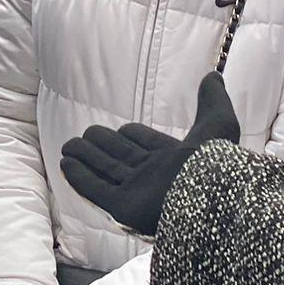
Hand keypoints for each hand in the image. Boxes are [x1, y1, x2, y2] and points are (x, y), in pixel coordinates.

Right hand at [59, 71, 239, 234]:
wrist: (206, 196)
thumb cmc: (213, 163)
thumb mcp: (218, 123)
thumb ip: (212, 100)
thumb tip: (214, 75)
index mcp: (173, 160)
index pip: (145, 142)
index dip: (133, 134)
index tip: (122, 127)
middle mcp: (152, 177)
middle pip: (120, 156)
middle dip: (102, 144)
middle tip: (85, 133)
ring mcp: (135, 194)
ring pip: (104, 169)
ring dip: (85, 156)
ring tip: (68, 145)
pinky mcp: (122, 208)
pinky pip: (95, 189)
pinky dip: (79, 177)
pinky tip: (65, 165)